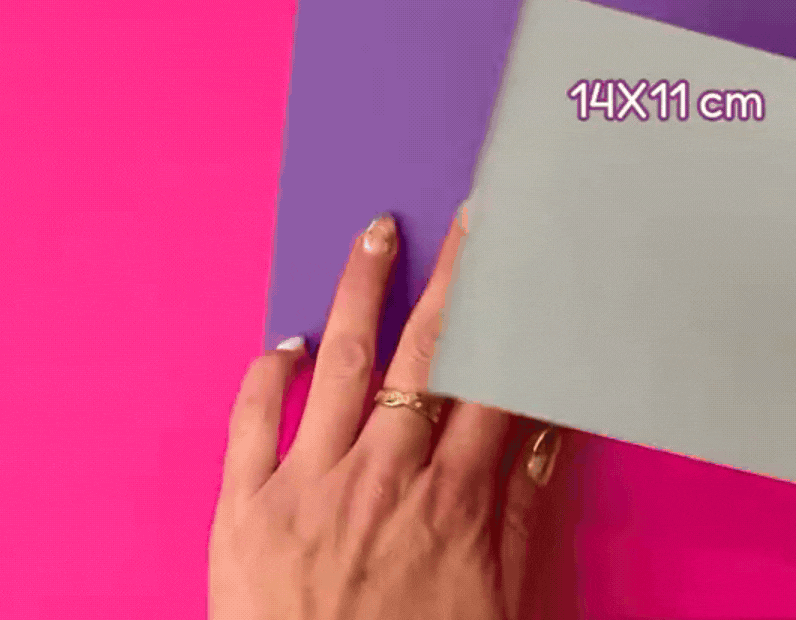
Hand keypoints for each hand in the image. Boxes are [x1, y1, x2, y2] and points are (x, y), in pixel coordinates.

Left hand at [210, 212, 567, 619]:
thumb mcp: (503, 604)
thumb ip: (525, 512)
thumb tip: (553, 427)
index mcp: (453, 504)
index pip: (493, 379)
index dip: (512, 311)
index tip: (527, 257)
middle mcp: (381, 478)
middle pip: (425, 353)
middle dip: (453, 275)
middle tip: (469, 215)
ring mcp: (306, 488)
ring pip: (337, 363)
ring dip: (358, 291)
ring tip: (375, 234)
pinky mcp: (242, 512)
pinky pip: (252, 419)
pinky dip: (268, 371)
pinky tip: (285, 343)